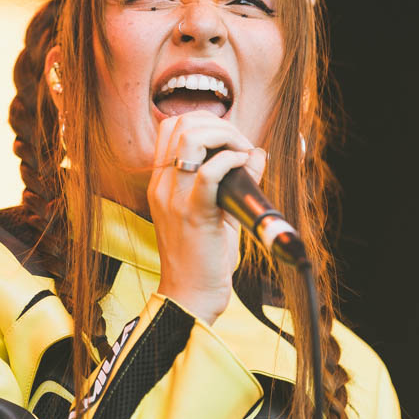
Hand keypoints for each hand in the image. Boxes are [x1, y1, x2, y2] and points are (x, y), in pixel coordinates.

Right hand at [147, 111, 267, 324]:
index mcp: (162, 182)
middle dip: (218, 123)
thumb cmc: (203, 257)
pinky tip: (244, 166)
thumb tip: (256, 153)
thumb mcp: (216, 211)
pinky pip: (208, 172)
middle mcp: (163, 185)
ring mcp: (174, 198)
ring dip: (224, 136)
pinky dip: (230, 160)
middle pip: (180, 123)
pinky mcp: (193, 214)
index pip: (172, 127)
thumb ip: (234, 180)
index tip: (230, 140)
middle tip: (240, 144)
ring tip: (242, 152)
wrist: (190, 296)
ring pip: (190, 138)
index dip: (204, 122)